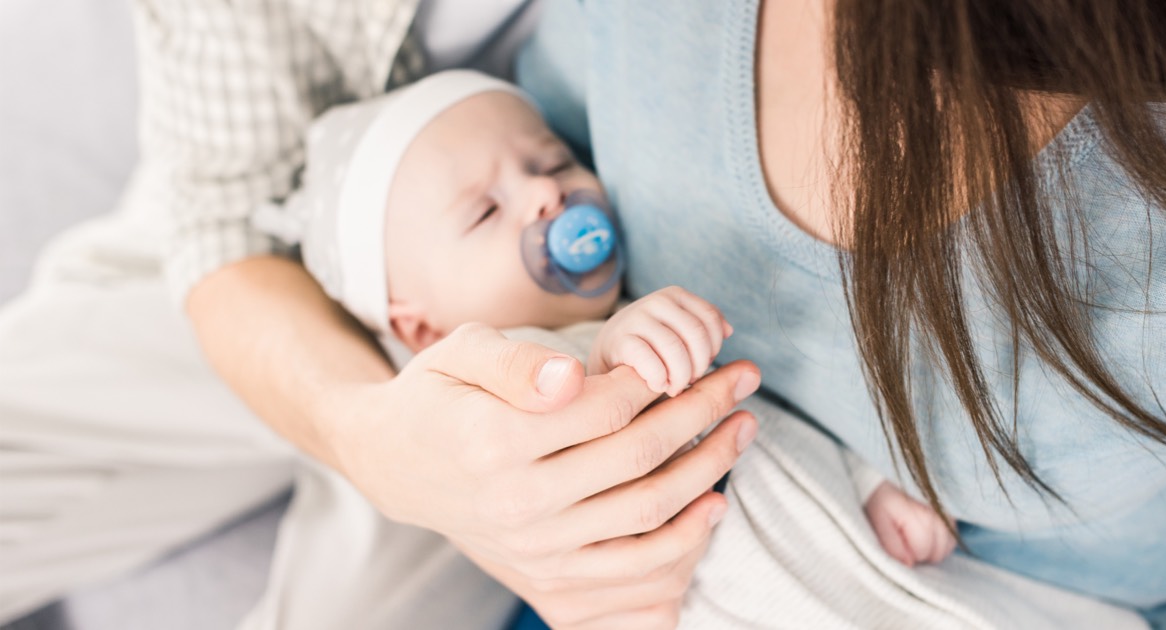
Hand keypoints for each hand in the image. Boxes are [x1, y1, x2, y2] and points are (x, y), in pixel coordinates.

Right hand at [320, 323, 760, 624]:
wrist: (396, 464)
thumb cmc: (437, 396)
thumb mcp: (459, 353)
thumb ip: (517, 362)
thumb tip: (572, 378)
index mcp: (493, 442)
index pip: (605, 408)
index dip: (661, 378)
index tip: (696, 356)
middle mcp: (516, 504)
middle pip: (638, 458)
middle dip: (704, 412)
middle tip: (744, 379)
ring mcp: (533, 551)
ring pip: (647, 517)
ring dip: (710, 472)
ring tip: (744, 429)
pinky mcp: (545, 580)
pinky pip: (633, 575)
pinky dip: (684, 545)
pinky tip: (714, 504)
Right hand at [588, 286, 732, 395]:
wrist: (606, 360)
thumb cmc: (652, 350)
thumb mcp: (680, 333)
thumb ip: (705, 331)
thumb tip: (729, 330)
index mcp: (676, 296)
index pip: (710, 320)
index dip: (712, 348)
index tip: (701, 366)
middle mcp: (657, 301)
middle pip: (697, 334)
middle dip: (699, 364)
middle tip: (690, 382)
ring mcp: (636, 319)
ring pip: (676, 350)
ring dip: (680, 377)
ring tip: (675, 389)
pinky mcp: (619, 341)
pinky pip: (651, 362)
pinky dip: (659, 379)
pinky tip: (657, 386)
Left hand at [863, 482, 956, 566]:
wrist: (884, 470)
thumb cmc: (879, 495)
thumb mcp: (877, 519)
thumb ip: (891, 544)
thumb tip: (908, 564)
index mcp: (919, 517)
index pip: (922, 553)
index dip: (907, 553)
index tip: (896, 540)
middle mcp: (938, 514)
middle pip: (938, 552)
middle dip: (921, 552)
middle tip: (904, 537)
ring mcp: (947, 511)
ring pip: (947, 546)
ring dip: (932, 547)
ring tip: (913, 534)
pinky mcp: (951, 509)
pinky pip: (952, 535)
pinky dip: (941, 539)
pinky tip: (925, 531)